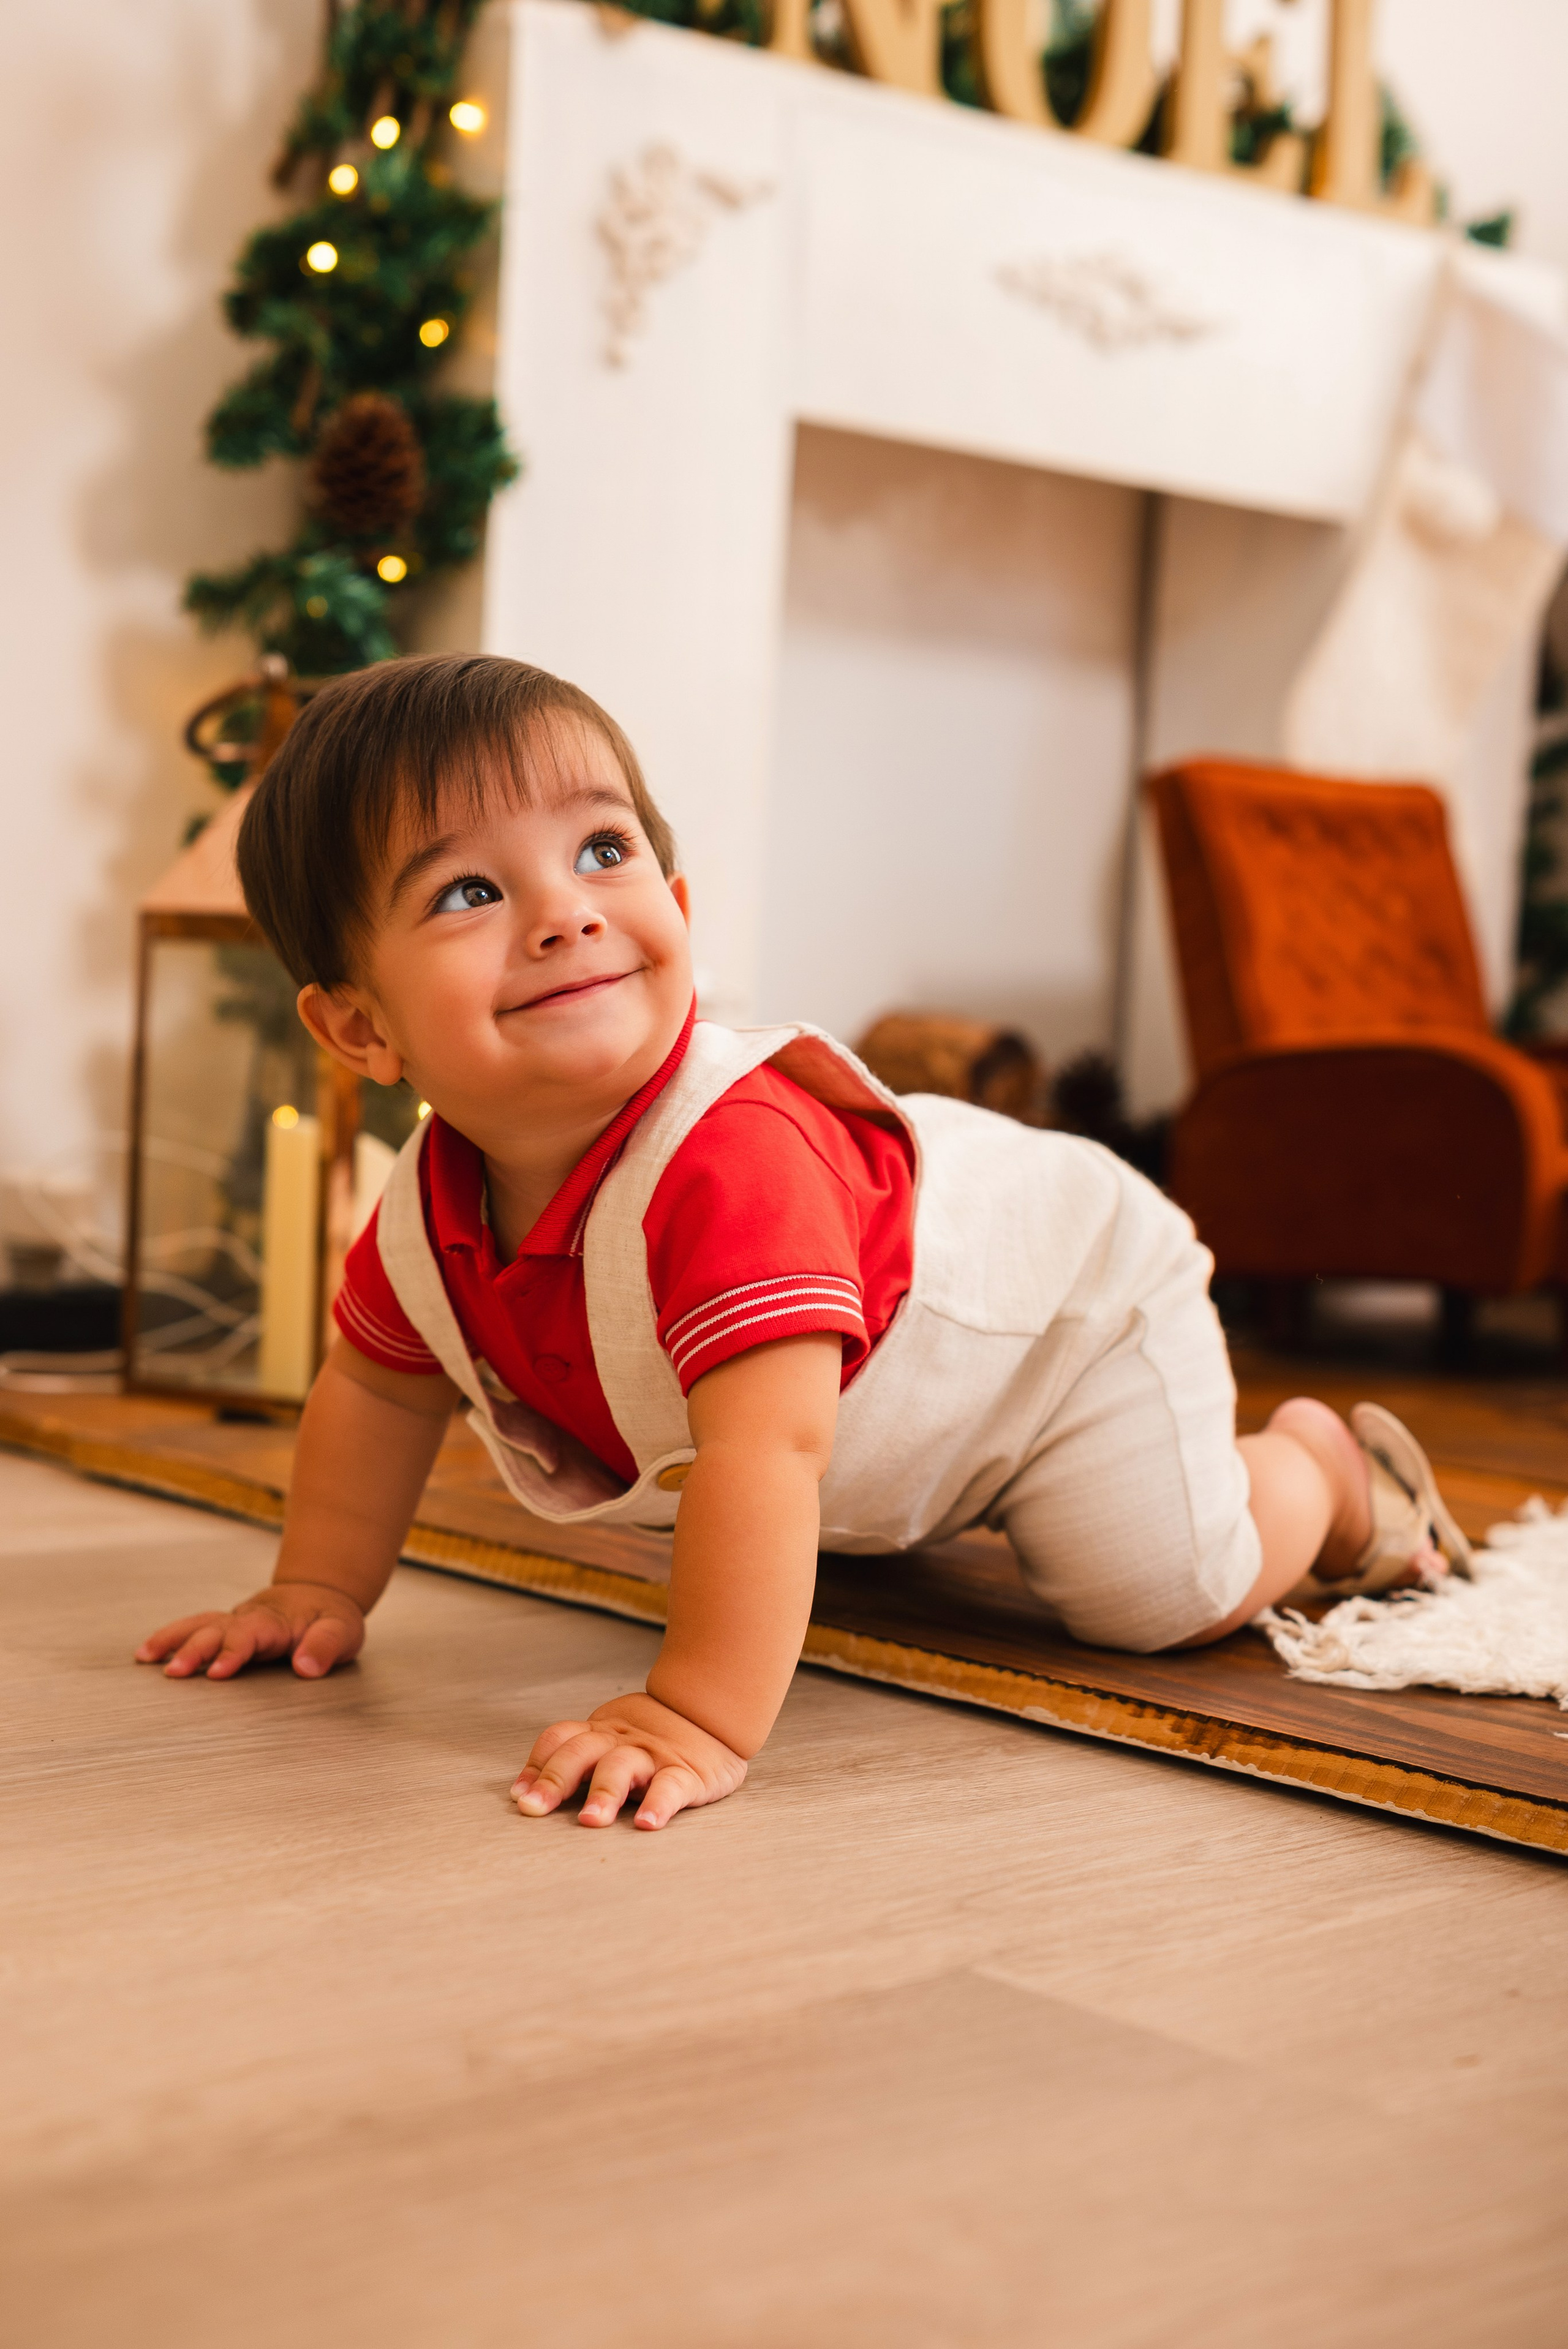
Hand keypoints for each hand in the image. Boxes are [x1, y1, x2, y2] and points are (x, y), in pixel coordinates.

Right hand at [134, 1581, 366, 1680]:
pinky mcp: (225, 1628)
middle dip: (194, 1650)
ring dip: (173, 1639)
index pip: (250, 1635)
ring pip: (199, 1625)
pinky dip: (170, 1638)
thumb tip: (306, 1667)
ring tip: (145, 1658)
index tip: (217, 1672)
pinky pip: (194, 1628)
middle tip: (174, 1673)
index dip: (233, 1652)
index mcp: (276, 1621)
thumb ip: (325, 1647)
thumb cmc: (330, 1618)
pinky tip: (147, 1654)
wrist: (320, 1595)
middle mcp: (248, 1618)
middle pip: (216, 1630)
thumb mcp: (342, 1631)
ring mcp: (234, 1622)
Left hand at [512, 1690, 746, 1831]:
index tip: (519, 1796)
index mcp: (601, 1731)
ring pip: (622, 1767)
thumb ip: (580, 1758)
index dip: (537, 1765)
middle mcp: (622, 1740)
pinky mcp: (687, 1773)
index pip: (560, 1738)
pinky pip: (671, 1786)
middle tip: (535, 1809)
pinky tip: (648, 1823)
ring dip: (603, 1793)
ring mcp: (654, 1755)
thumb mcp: (613, 1736)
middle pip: (582, 1751)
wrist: (715, 1711)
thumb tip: (528, 1793)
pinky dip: (659, 1804)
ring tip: (591, 1821)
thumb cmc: (655, 1735)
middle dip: (555, 1779)